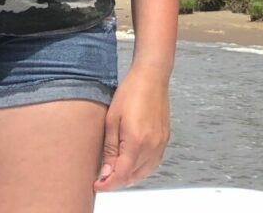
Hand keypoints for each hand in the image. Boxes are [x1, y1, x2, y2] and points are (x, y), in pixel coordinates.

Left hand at [94, 65, 170, 191]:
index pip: (121, 175)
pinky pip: (153, 163)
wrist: (151, 77)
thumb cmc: (130, 92)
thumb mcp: (112, 120)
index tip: (97, 185)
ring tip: (115, 170)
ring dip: (129, 176)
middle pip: (133, 176)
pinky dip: (141, 168)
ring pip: (144, 173)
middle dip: (117, 181)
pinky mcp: (165, 139)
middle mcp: (152, 146)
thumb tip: (106, 172)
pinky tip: (131, 163)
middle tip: (102, 176)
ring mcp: (161, 144)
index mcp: (136, 141)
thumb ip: (110, 150)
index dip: (108, 184)